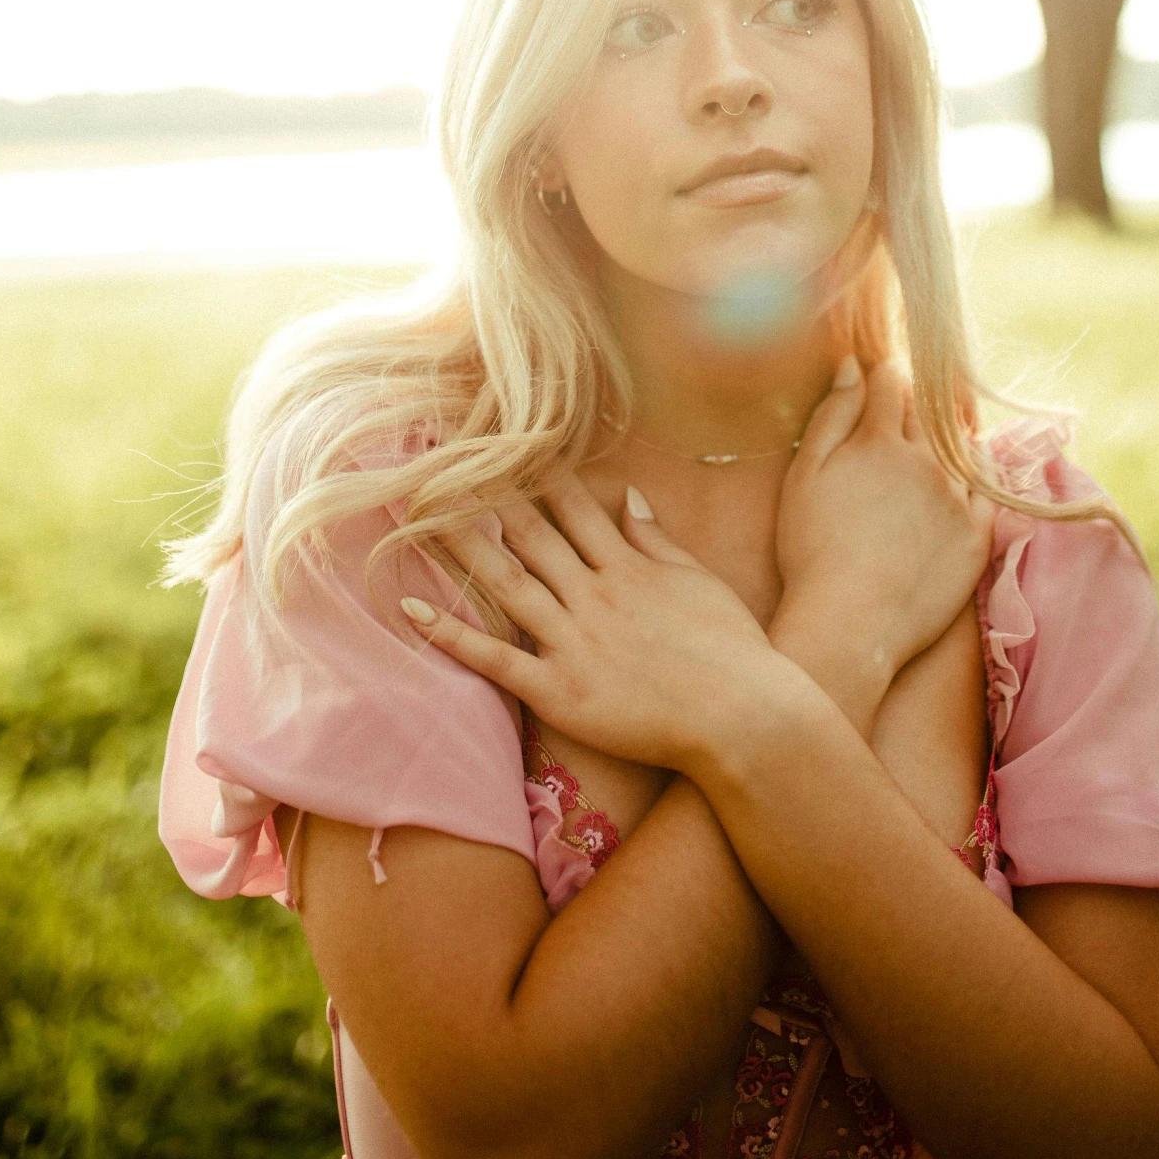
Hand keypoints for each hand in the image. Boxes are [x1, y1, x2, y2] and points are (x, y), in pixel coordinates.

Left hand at [401, 475, 813, 777]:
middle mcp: (594, 594)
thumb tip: (629, 494)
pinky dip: (452, 634)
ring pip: (505, 582)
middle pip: (528, 534)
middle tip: (441, 464)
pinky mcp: (560, 690)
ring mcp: (574, 641)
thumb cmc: (732, 650)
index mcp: (627, 567)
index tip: (501, 441)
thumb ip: (657, 539)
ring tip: (415, 516)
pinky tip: (413, 608)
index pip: (572, 507)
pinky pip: (496, 658)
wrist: (746, 717)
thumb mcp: (699, 580)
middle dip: (484, 497)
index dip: (534, 473)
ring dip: (458, 547)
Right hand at [773, 359, 993, 700]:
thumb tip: (853, 365)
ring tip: (929, 441)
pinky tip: (964, 471)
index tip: (876, 379)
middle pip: (924, 411)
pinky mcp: (978, 534)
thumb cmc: (812, 550)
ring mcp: (957, 497)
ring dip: (945, 433)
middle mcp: (926, 461)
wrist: (851, 623)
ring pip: (958, 444)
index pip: (889, 385)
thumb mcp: (805, 474)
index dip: (881, 377)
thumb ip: (831, 415)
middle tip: (900, 409)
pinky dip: (977, 470)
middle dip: (912, 402)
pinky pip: (988, 486)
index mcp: (879, 441)